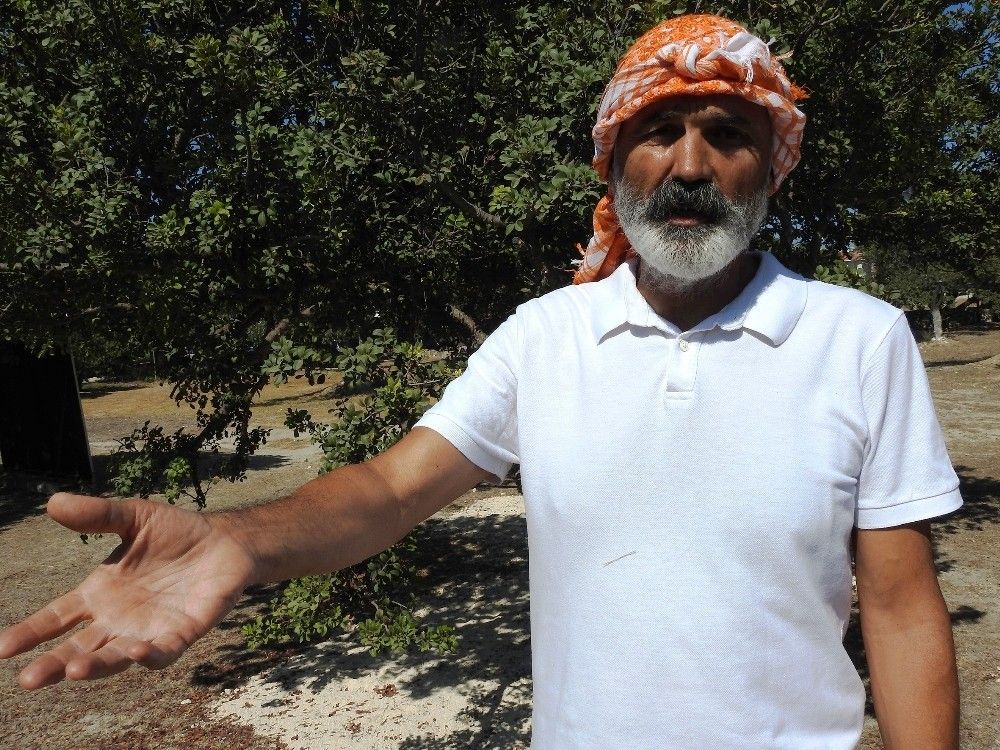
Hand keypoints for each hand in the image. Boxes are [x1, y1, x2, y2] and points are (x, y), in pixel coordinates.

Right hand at [0, 493, 255, 688]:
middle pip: (79, 648)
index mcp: (99, 593)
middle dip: (54, 664)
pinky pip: (162, 652)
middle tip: (28, 680)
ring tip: (74, 671)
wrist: (225, 541)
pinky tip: (134, 652)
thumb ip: (98, 514)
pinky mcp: (181, 633)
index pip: (57, 617)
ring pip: (114, 657)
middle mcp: (118, 619)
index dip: (31, 632)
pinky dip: (147, 656)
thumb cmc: (176, 532)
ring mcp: (148, 630)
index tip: (2, 647)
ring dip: (95, 666)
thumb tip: (54, 501)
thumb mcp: (134, 517)